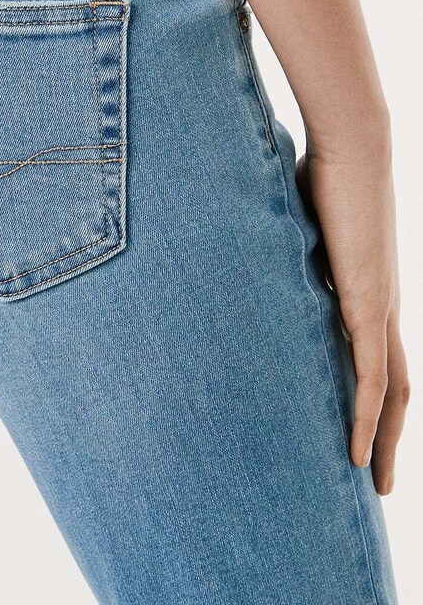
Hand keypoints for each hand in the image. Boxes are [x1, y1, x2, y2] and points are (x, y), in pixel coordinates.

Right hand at [295, 144, 409, 494]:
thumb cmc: (320, 168)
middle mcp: (381, 304)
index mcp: (363, 286)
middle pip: (394, 386)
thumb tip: (235, 247)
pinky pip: (372, 378)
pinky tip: (360, 456)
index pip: (373, 354)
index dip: (367, 393)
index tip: (353, 424)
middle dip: (387, 434)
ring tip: (374, 483)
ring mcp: (381, 307)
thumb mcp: (291, 222)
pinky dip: (368, 420)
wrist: (352, 145)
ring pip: (392, 393)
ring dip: (385, 441)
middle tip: (375, 477)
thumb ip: (276, 247)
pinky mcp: (371, 306)